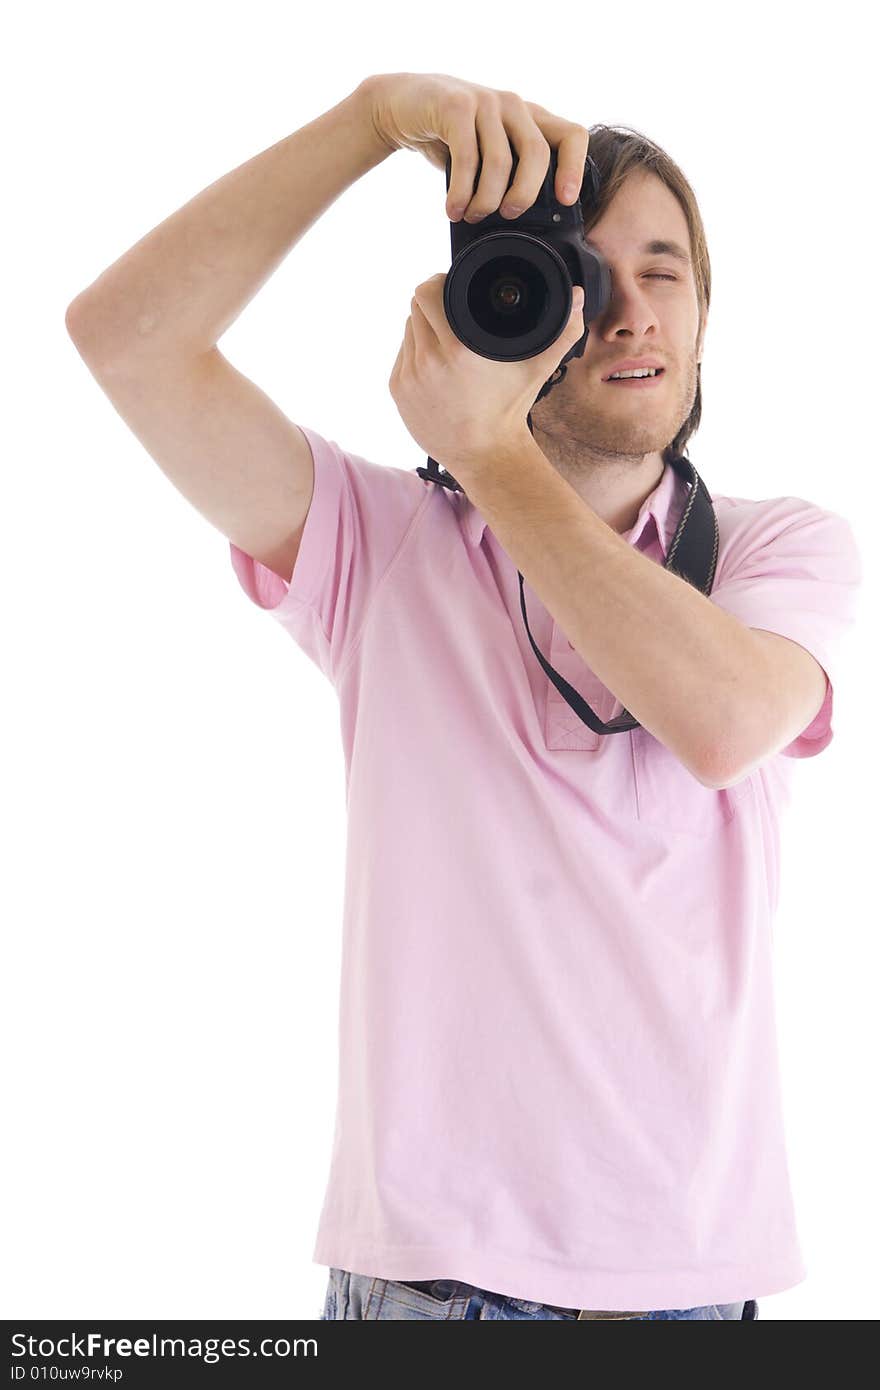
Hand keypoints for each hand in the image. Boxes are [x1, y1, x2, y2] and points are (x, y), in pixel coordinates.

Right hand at [365, 71, 589, 219]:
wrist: (403, 105)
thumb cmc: (451, 137)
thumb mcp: (487, 153)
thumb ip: (509, 173)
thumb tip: (525, 221)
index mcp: (530, 118)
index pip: (572, 135)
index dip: (574, 168)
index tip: (565, 200)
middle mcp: (513, 105)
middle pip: (538, 154)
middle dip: (524, 194)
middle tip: (508, 215)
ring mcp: (486, 102)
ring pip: (500, 162)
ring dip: (485, 200)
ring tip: (470, 215)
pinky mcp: (456, 107)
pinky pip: (467, 158)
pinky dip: (461, 192)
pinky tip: (453, 209)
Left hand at [389, 271, 584, 478]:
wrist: (484, 454)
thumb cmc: (510, 408)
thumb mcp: (538, 368)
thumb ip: (563, 330)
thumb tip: (580, 297)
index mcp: (457, 349)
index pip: (427, 293)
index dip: (437, 282)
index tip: (449, 285)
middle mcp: (428, 361)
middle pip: (416, 307)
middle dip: (432, 304)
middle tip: (450, 310)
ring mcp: (410, 376)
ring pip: (409, 330)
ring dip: (423, 326)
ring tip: (446, 338)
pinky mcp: (399, 390)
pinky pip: (403, 355)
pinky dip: (417, 351)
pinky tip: (436, 361)